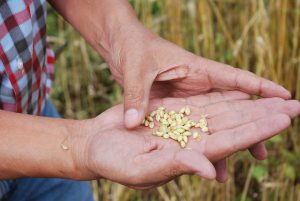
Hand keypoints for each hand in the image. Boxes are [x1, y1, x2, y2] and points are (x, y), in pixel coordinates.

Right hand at [72, 92, 298, 188]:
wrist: (98, 144)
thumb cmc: (115, 161)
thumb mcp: (143, 169)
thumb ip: (177, 167)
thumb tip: (211, 172)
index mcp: (187, 156)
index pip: (229, 143)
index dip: (255, 132)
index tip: (282, 121)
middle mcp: (191, 140)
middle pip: (234, 126)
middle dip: (263, 117)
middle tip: (295, 107)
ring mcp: (184, 124)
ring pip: (223, 112)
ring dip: (249, 105)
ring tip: (276, 98)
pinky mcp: (174, 110)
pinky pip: (203, 102)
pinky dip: (223, 97)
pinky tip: (242, 94)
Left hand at [107, 28, 290, 180]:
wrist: (122, 47)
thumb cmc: (132, 48)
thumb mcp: (135, 71)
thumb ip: (136, 96)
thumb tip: (133, 123)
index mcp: (195, 68)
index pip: (234, 78)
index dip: (261, 87)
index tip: (285, 98)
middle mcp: (197, 83)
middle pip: (232, 104)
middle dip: (253, 121)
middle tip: (270, 142)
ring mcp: (189, 96)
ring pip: (217, 119)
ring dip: (233, 136)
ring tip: (251, 156)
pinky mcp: (177, 106)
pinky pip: (196, 125)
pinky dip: (205, 139)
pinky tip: (210, 158)